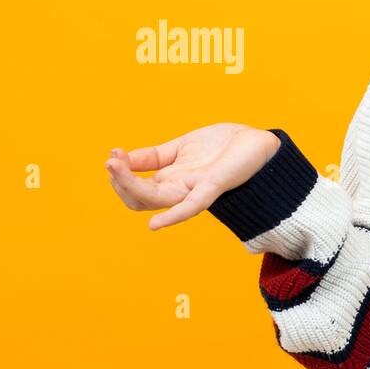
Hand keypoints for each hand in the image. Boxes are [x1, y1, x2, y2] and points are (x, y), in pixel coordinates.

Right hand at [105, 124, 280, 228]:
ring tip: (115, 167)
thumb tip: (122, 157)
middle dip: (119, 181)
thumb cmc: (224, 147)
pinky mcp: (213, 187)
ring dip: (130, 187)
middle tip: (110, 162)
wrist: (259, 143)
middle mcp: (179, 188)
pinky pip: (191, 207)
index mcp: (170, 178)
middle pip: (139, 198)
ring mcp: (194, 189)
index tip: (113, 154)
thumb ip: (155, 156)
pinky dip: (172, 217)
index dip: (120, 172)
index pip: (135, 186)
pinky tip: (154, 225)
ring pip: (155, 200)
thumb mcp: (181, 147)